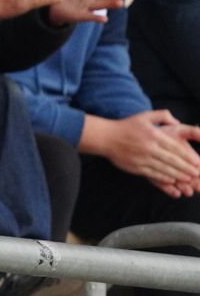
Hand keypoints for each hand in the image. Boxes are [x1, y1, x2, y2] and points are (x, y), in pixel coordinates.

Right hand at [84, 110, 199, 192]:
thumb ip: (163, 115)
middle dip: (186, 168)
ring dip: (178, 175)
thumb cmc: (126, 126)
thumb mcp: (145, 116)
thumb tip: (177, 122)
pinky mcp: (135, 167)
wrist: (105, 137)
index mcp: (154, 135)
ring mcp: (142, 158)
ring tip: (188, 179)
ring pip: (164, 169)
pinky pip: (153, 174)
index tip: (197, 162)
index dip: (188, 157)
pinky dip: (164, 178)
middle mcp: (149, 148)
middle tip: (196, 173)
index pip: (176, 148)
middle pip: (172, 160)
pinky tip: (172, 180)